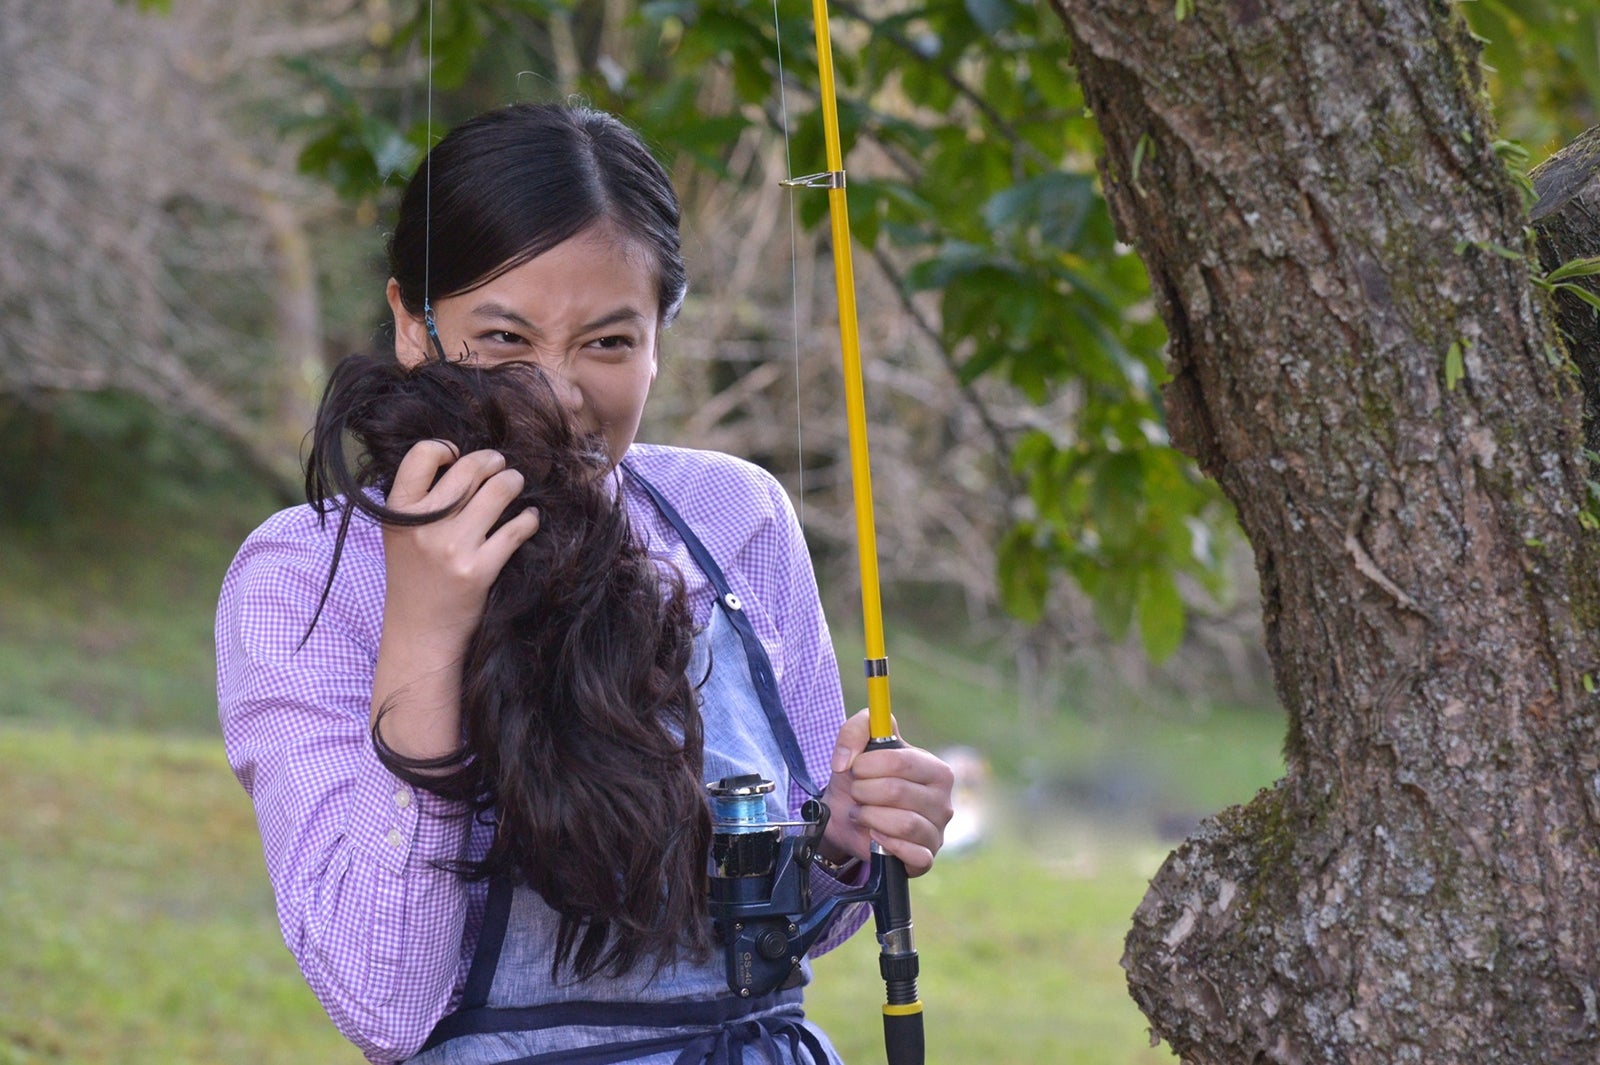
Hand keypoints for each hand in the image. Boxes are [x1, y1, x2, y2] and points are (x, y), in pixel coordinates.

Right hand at [380, 440, 539, 638]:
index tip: (458, 455)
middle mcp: (423, 525)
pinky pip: (517, 529)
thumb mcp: (401, 532)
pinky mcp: (479, 569)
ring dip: (514, 481)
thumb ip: (421, 498)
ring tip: (516, 483)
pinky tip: (529, 519)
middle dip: (492, 461)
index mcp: (398, 511)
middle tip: (500, 464)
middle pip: (469, 468)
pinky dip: (529, 519)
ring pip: (499, 490)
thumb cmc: (414, 575)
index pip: (422, 455)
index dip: (445, 447)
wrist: (420, 631)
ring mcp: (452, 547)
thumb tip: (463, 458)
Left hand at [819, 710, 954, 876]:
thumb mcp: (856, 743)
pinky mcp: (926, 858)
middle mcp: (943, 801)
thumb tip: (847, 759)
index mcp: (936, 769)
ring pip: (904, 824)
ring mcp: (937, 831)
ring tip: (861, 812)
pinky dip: (887, 844)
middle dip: (864, 791)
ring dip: (870, 816)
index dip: (868, 764)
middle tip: (857, 792)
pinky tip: (875, 835)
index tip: (854, 767)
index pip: (902, 762)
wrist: (847, 816)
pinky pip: (913, 855)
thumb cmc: (862, 777)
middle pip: (898, 792)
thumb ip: (855, 730)